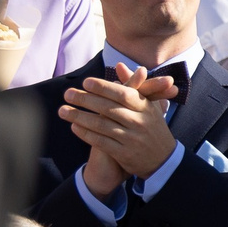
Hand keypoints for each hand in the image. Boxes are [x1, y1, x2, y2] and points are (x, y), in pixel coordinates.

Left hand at [61, 63, 179, 189]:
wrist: (164, 161)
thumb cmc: (153, 128)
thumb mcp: (149, 106)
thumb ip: (133, 85)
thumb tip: (119, 65)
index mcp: (145, 108)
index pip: (123, 94)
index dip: (104, 87)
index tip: (86, 82)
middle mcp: (139, 122)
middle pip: (108, 108)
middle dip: (86, 100)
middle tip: (68, 94)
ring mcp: (132, 139)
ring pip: (101, 125)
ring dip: (79, 116)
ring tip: (63, 110)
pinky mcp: (124, 154)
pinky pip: (101, 141)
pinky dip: (86, 133)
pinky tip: (74, 126)